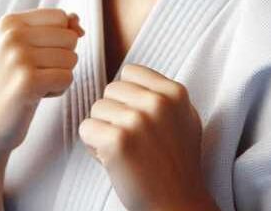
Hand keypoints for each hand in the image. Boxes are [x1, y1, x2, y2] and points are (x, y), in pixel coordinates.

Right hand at [0, 9, 83, 164]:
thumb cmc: (16, 82)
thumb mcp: (30, 48)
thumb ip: (56, 28)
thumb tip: (77, 22)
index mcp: (10, 22)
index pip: (61, 17)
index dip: (59, 39)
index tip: (35, 55)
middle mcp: (11, 35)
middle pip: (69, 37)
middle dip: (62, 58)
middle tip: (35, 73)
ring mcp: (18, 58)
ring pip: (71, 58)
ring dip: (60, 75)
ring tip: (35, 84)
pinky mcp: (27, 82)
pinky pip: (67, 78)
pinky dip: (58, 90)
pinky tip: (37, 95)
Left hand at [79, 64, 216, 210]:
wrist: (178, 203)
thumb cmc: (178, 163)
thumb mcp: (184, 117)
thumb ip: (163, 94)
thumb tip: (131, 77)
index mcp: (175, 92)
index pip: (130, 72)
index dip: (128, 95)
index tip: (138, 116)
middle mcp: (157, 102)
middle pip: (111, 89)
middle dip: (114, 112)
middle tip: (130, 138)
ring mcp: (137, 121)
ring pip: (96, 109)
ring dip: (103, 129)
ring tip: (123, 150)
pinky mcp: (118, 142)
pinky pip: (86, 128)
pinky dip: (93, 145)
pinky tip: (112, 159)